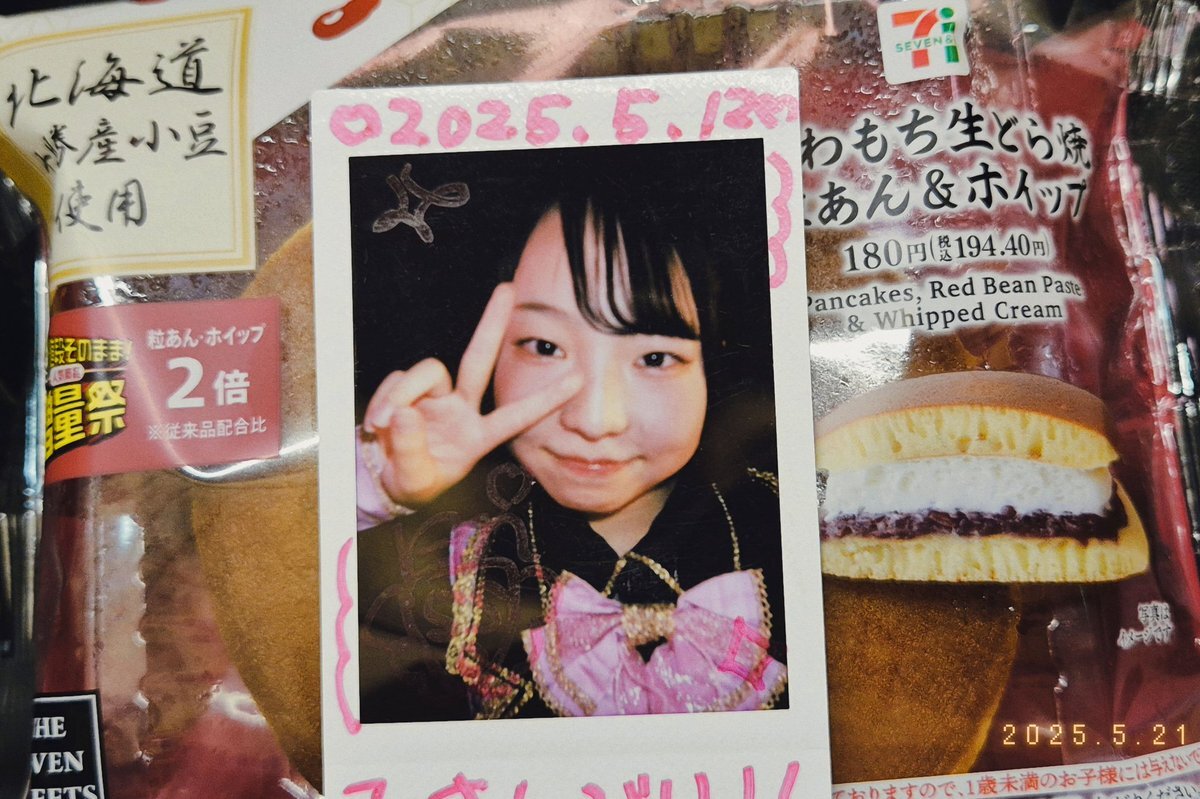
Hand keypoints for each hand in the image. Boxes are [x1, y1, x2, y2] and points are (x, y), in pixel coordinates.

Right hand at [362, 283, 581, 507]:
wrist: (382, 479)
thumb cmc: (411, 481)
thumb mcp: (414, 479)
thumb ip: (411, 449)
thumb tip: (404, 412)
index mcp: (477, 437)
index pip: (516, 417)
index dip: (545, 400)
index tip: (579, 380)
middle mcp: (460, 408)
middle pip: (478, 358)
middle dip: (492, 323)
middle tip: (508, 288)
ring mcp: (435, 396)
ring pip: (427, 372)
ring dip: (402, 392)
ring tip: (380, 423)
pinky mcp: (408, 390)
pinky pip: (395, 383)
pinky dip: (383, 401)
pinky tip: (375, 425)